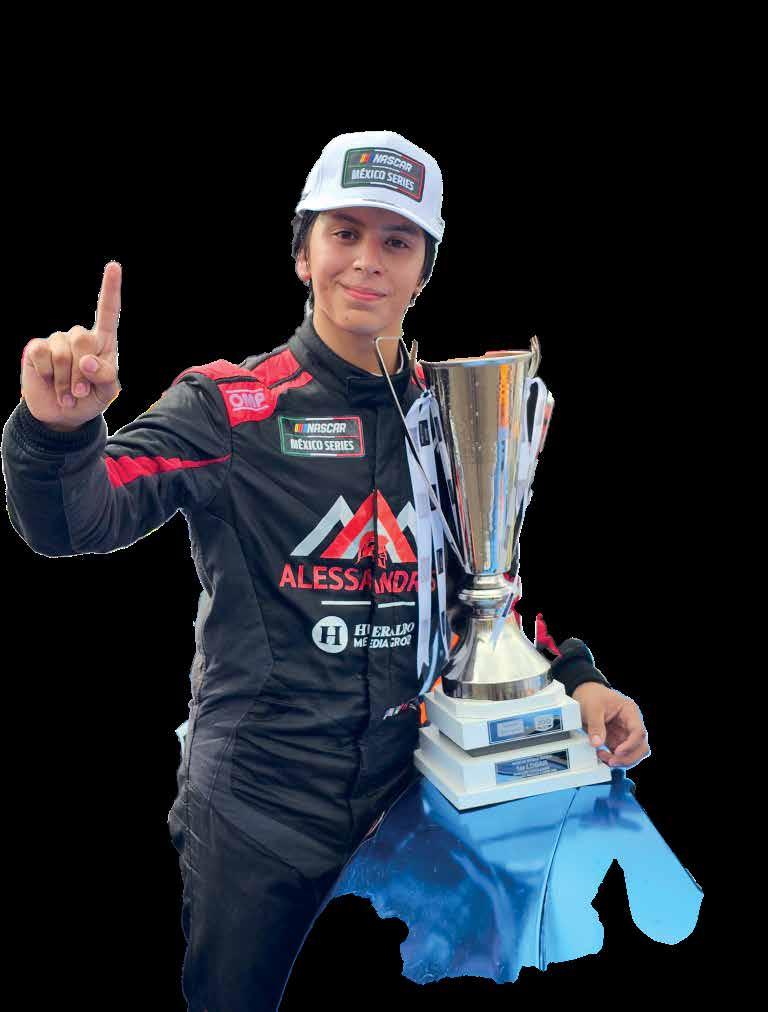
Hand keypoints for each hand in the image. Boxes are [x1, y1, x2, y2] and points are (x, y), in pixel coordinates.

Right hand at [21, 261, 121, 430]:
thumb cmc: (89, 399)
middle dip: (82, 370)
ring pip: (62, 352)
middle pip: (82, 337)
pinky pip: (43, 355)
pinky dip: (48, 374)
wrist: (62, 415)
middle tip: (81, 391)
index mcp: (102, 342)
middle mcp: (79, 336)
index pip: (108, 311)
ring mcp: (56, 341)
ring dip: (66, 380)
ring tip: (68, 394)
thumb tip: (86, 361)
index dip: (110, 289)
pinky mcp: (37, 348)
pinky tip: (50, 383)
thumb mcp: (106, 392)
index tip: (113, 266)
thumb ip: (105, 377)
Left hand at [571, 682, 649, 768]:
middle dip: (628, 757)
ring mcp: (624, 734)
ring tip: (602, 756)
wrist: (585, 693)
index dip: (630, 745)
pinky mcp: (616, 741)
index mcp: (629, 712)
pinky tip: (602, 757)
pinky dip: (613, 759)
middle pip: (641, 747)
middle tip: (611, 760)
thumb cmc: (592, 695)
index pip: (638, 731)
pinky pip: (621, 755)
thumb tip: (597, 743)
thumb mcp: (592, 707)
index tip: (617, 751)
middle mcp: (630, 724)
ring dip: (621, 760)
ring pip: (633, 754)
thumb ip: (595, 725)